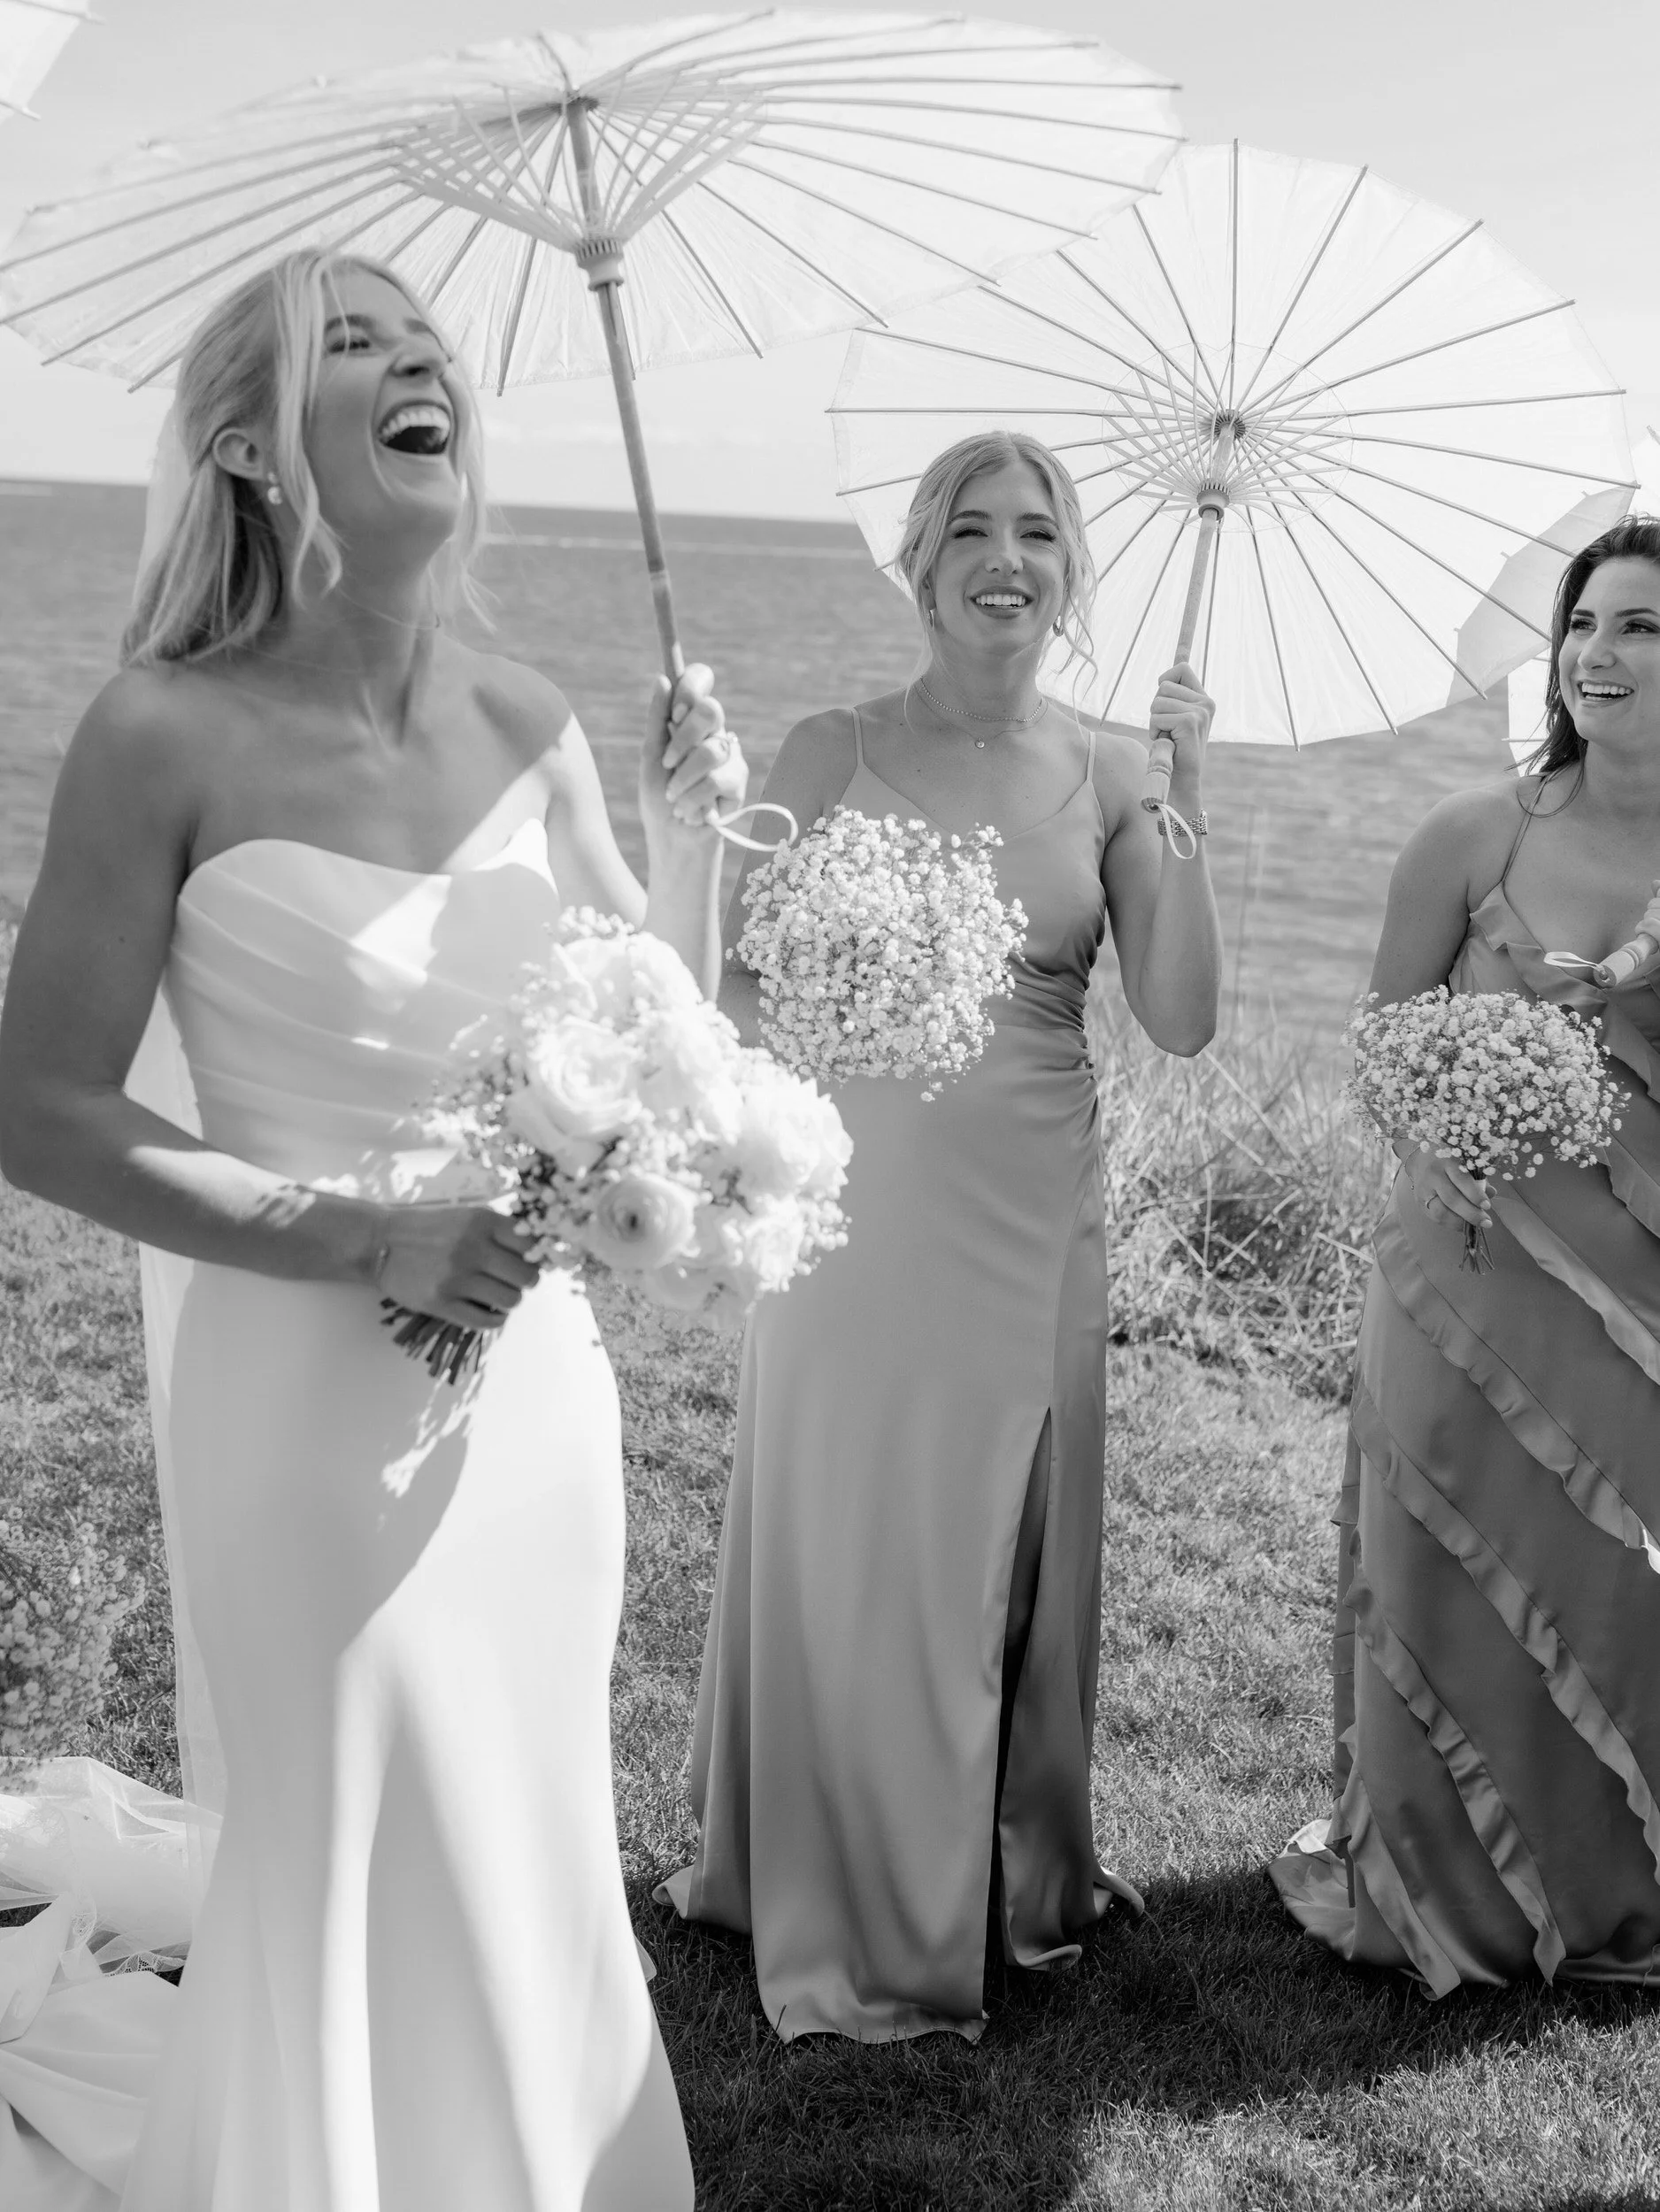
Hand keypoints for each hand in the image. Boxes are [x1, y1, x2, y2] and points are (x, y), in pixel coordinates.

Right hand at [372, 1204, 541, 1329]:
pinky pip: (486, 1321)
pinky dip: (495, 1319)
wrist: (380, 1242)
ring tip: (497, 1293)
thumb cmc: (430, 1229)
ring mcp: (456, 1278)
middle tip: (513, 1280)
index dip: (536, 1257)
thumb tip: (541, 1252)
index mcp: (482, 1222)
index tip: (529, 1261)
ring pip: (511, 1300)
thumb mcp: (467, 1216)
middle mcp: (472, 1248)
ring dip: (509, 1300)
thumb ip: (501, 1231)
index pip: (532, 1246)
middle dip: (526, 1281)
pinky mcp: (441, 1303)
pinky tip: (489, 1310)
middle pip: (527, 1277)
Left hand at [639, 663, 748, 844]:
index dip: (692, 688)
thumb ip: (657, 719)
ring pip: (710, 751)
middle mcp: (714, 732)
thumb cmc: (659, 796)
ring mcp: (729, 755)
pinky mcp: (738, 781)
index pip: (701, 680)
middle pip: (711, 710)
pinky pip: (717, 780)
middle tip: (667, 763)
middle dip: (683, 739)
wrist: (670, 836)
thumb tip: (662, 678)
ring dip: (683, 779)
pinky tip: (689, 811)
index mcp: (691, 719)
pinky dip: (694, 798)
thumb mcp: (651, 755)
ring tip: (674, 798)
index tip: (675, 711)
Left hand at [1149, 661, 1213, 800]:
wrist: (1182, 779)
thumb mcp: (1175, 719)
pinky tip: (1167, 742)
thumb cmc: (1174, 750)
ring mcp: (1200, 711)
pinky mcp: (1190, 722)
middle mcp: (1205, 702)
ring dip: (1155, 721)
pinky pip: (1157, 717)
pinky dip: (1155, 731)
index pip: (1181, 668)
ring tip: (1168, 736)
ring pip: (1157, 701)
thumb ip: (1173, 699)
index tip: (1161, 691)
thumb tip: (1162, 679)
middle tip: (1167, 728)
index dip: (1166, 676)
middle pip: (1163, 685)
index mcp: (1204, 699)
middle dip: (1156, 707)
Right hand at [1400, 1141, 1490, 1231]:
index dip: (1475, 1195)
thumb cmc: (1449, 1161)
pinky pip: (1434, 1217)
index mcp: (1447, 1161)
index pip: (1462, 1180)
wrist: (1421, 1160)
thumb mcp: (1465, 1163)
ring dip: (1459, 1222)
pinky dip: (1450, 1223)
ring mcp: (1424, 1190)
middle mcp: (1433, 1175)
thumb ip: (1479, 1178)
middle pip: (1451, 1199)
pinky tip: (1461, 1225)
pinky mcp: (1419, 1201)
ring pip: (1440, 1211)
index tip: (1487, 1205)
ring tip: (1474, 1225)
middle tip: (1486, 1222)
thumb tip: (1491, 1193)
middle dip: (1470, 1213)